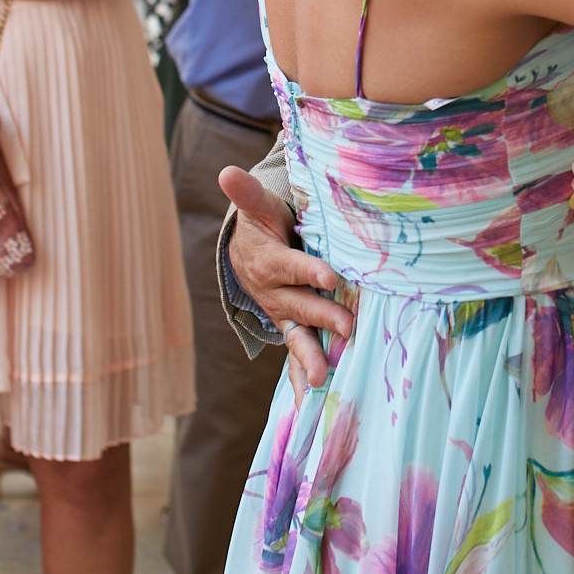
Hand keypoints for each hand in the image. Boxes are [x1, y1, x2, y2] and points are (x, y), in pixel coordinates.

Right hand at [220, 165, 349, 393]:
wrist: (247, 256)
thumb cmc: (263, 226)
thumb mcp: (258, 208)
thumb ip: (247, 194)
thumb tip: (226, 172)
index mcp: (269, 263)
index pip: (291, 267)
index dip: (309, 271)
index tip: (330, 276)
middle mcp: (275, 294)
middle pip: (300, 307)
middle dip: (322, 317)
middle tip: (347, 327)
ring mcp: (283, 316)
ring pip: (297, 338)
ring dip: (309, 358)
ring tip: (323, 380)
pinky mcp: (291, 328)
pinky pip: (296, 355)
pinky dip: (300, 379)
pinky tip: (311, 401)